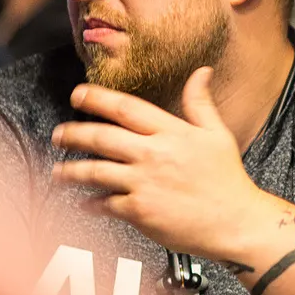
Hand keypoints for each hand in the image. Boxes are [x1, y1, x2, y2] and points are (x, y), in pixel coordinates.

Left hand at [51, 68, 274, 259]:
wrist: (235, 222)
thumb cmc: (228, 180)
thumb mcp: (217, 134)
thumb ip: (200, 103)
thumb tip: (200, 72)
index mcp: (170, 132)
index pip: (125, 107)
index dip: (96, 98)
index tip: (78, 95)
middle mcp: (152, 154)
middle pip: (101, 137)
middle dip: (73, 134)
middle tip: (59, 134)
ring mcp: (143, 184)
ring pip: (95, 172)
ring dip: (71, 171)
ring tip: (58, 172)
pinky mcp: (139, 212)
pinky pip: (105, 205)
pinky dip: (90, 205)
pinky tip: (83, 204)